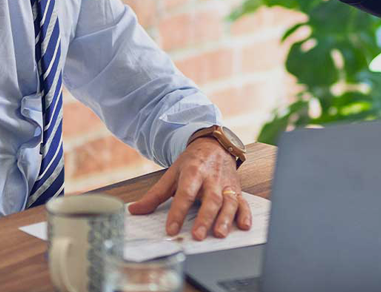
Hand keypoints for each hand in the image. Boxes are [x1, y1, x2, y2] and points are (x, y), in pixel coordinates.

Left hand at [128, 137, 250, 240]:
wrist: (215, 145)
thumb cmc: (193, 162)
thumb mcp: (172, 174)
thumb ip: (155, 195)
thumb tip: (134, 210)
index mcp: (193, 172)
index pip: (185, 193)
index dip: (178, 212)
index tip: (171, 229)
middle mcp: (212, 178)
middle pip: (210, 199)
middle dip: (205, 218)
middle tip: (197, 235)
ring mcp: (226, 184)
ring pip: (228, 202)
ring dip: (225, 218)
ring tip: (219, 234)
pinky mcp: (237, 189)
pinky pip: (243, 202)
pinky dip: (245, 214)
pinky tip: (244, 226)